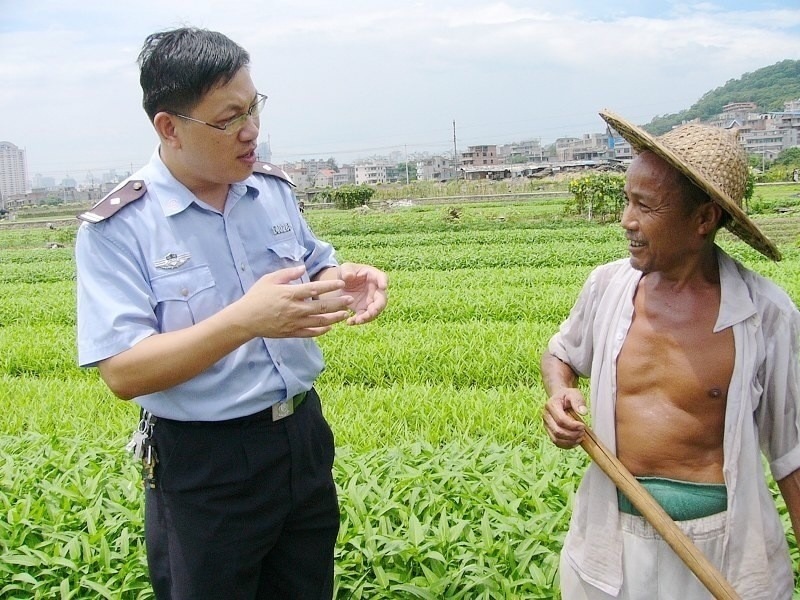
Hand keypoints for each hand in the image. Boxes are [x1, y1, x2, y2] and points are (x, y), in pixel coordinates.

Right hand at [234, 266, 352, 337]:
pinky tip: (330, 327)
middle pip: (321, 306)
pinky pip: (310, 333)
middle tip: (350, 300)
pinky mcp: (291, 333)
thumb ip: (288, 274)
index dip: (330, 286)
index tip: (342, 283)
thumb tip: (303, 267)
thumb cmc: (256, 297)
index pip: (314, 289)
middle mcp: (294, 309)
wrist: (245, 319)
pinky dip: (321, 331)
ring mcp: (293, 322)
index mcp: (290, 294)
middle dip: (338, 303)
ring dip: (334, 318)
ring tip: (345, 314)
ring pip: (319, 321)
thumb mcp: (269, 279)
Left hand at [338, 262, 388, 324]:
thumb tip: (349, 276)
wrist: (341, 284)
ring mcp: (371, 301)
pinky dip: (358, 320)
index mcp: (373, 276)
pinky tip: (349, 322)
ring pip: (374, 311)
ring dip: (368, 317)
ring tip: (358, 320)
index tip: (383, 286)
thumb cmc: (346, 273)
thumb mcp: (345, 268)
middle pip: (382, 299)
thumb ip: (347, 271)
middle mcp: (376, 290)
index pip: (382, 277)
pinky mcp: (363, 309)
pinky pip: (364, 317)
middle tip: (372, 312)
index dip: (384, 282)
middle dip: (378, 307)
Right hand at [542, 388, 587, 448]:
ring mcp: (546, 425)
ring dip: (570, 441)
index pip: (561, 420)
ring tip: (580, 437)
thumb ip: (578, 401)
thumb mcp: (574, 394)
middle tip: (583, 432)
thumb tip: (583, 412)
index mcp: (550, 405)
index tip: (583, 426)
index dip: (573, 426)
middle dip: (572, 435)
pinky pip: (557, 443)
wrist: (560, 398)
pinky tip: (575, 442)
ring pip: (556, 439)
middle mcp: (546, 416)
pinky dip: (567, 445)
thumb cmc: (567, 396)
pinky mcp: (549, 432)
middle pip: (557, 431)